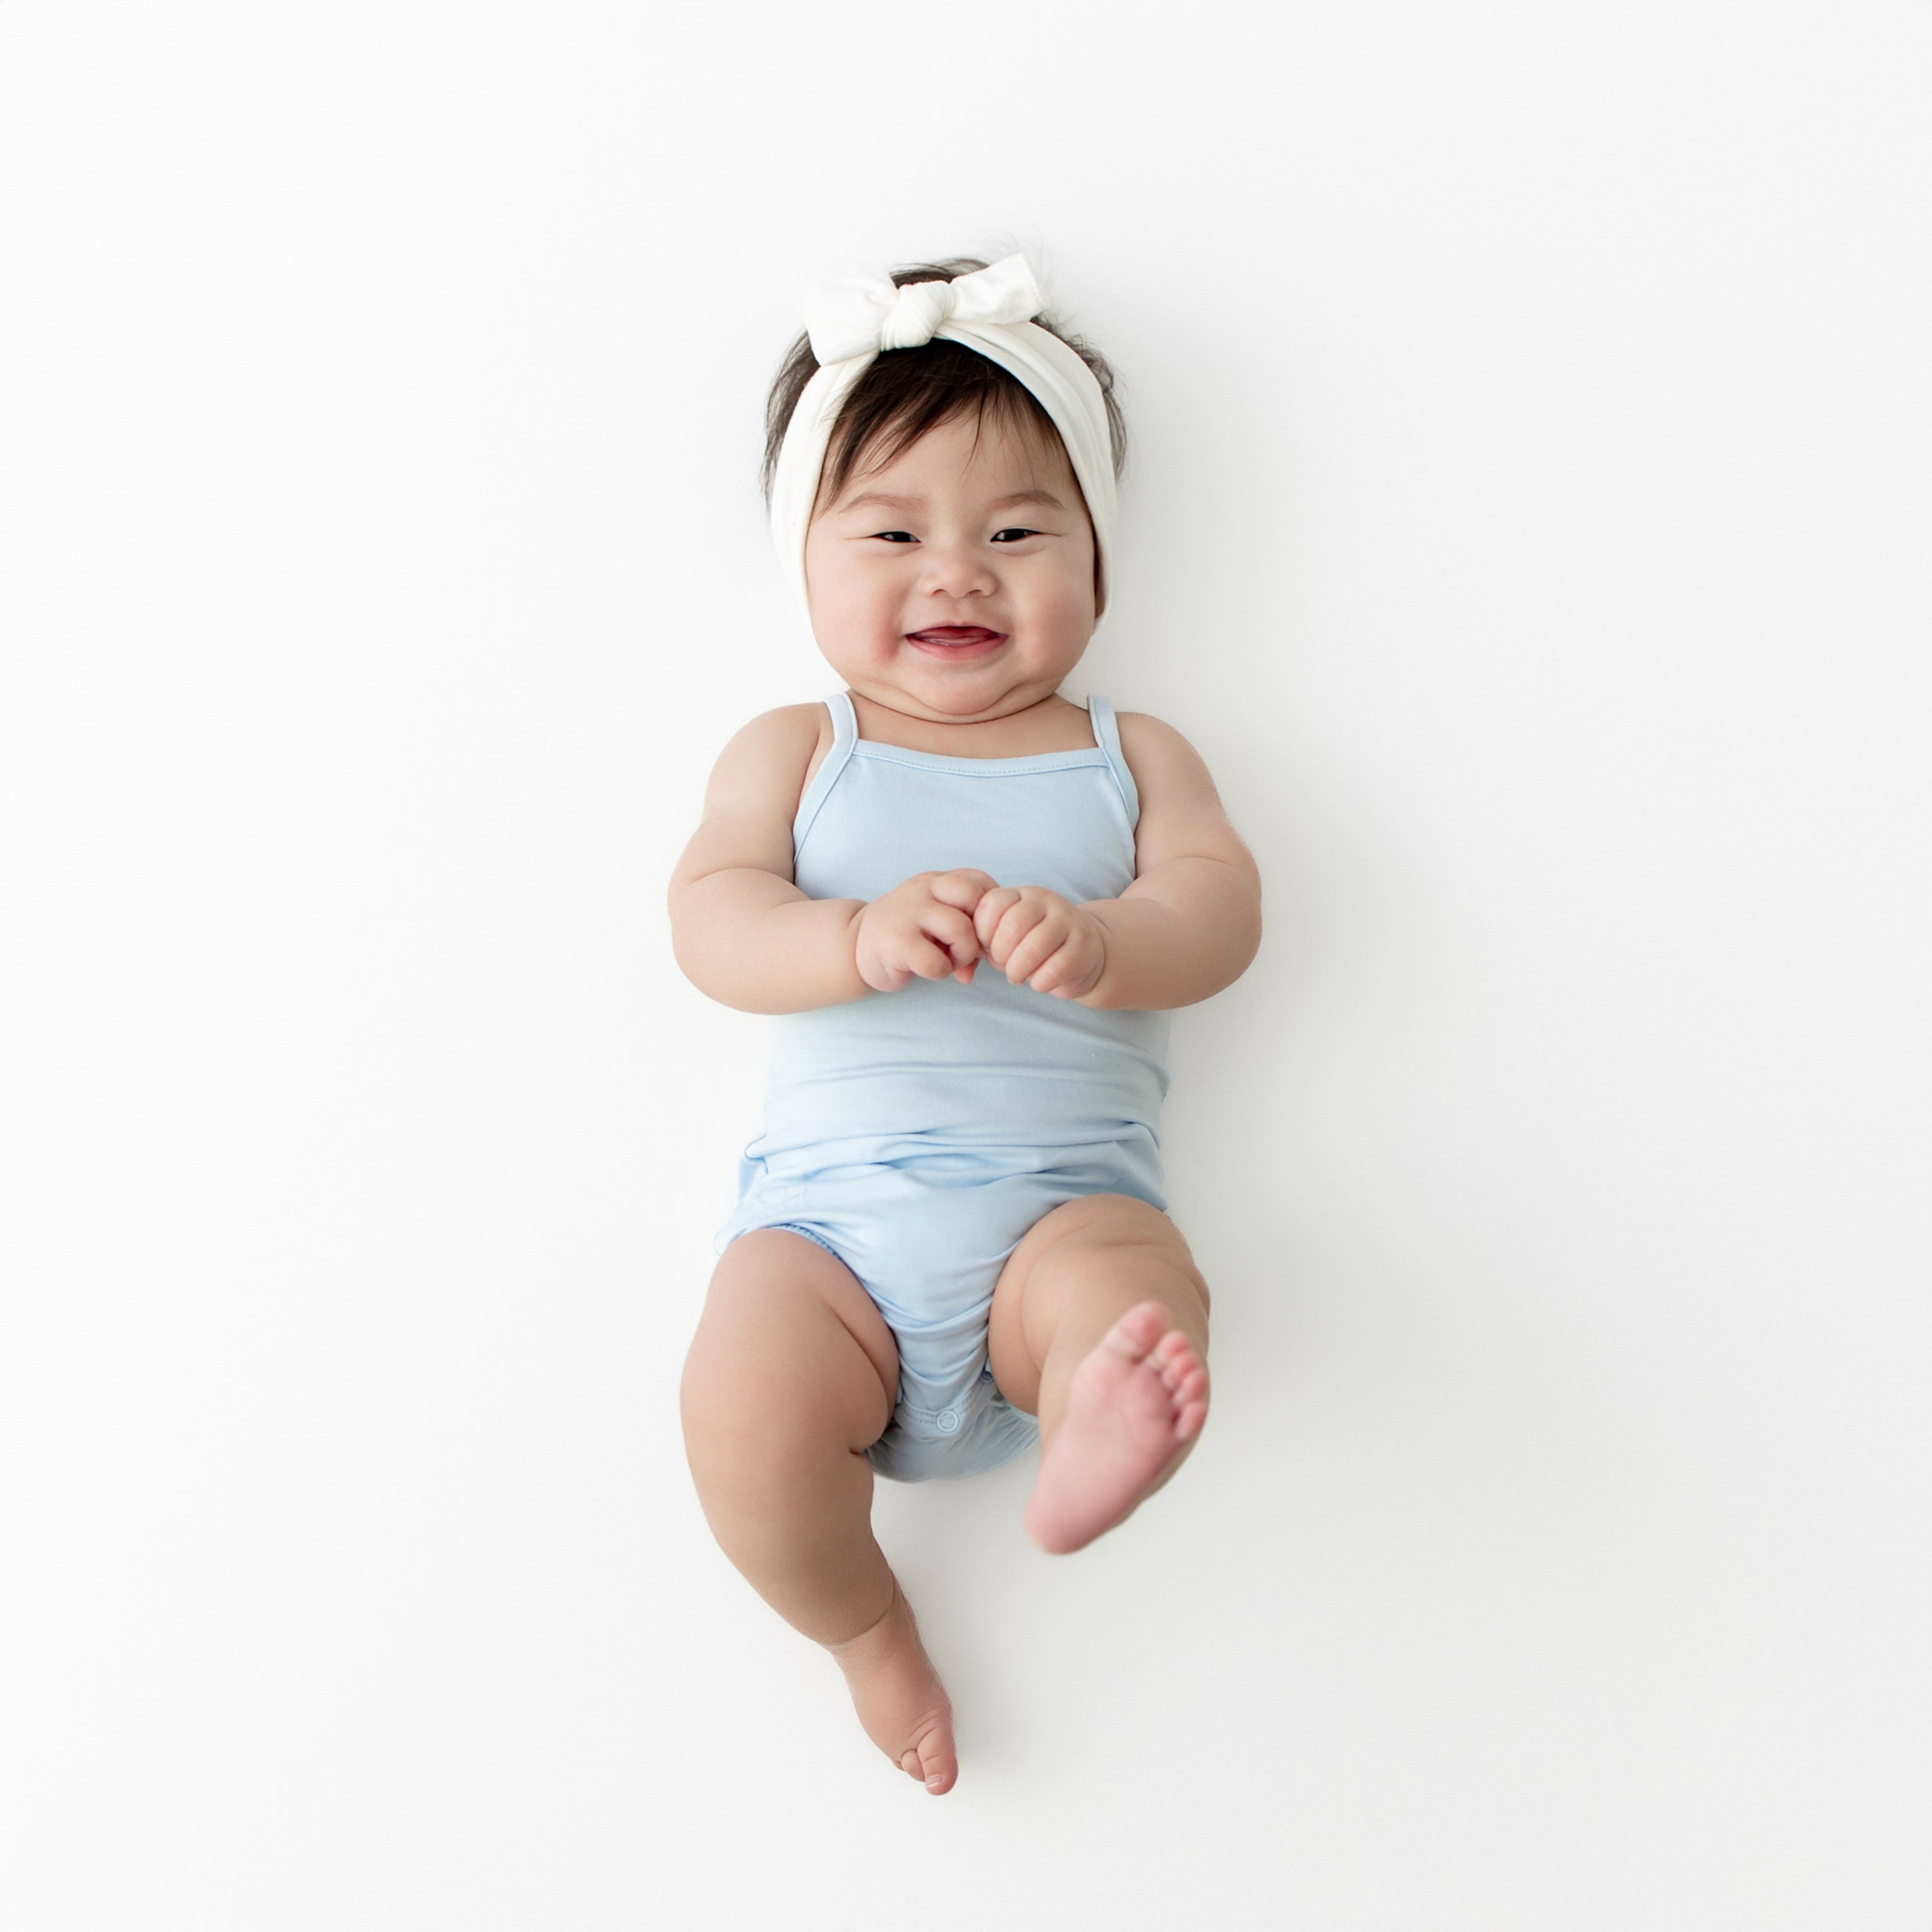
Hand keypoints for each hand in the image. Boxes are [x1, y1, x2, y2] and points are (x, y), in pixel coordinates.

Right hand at [852, 869, 998, 992]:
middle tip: (969, 948)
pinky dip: (940, 972)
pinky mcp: (897, 942)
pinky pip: (938, 962)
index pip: (980, 881)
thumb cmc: (905, 934)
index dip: (991, 911)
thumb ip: (968, 931)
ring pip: (961, 930)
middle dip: (982, 931)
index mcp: (936, 880)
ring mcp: (908, 913)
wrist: (854, 945)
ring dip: (962, 955)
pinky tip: (927, 969)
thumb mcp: (937, 922)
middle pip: (975, 898)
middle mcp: (923, 889)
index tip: (980, 931)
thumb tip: (991, 958)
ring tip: (947, 961)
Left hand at [972, 884, 1108, 1000]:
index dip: (982, 931)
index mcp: (1022, 895)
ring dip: (1018, 970)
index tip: (987, 947)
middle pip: (1014, 923)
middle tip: (1003, 964)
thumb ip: (984, 937)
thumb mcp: (1007, 935)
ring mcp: (1069, 922)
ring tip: (1017, 976)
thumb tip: (966, 947)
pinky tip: (1039, 983)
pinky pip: (1055, 969)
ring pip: (1035, 946)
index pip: (993, 902)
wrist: (1085, 954)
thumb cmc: (1035, 946)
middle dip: (1001, 952)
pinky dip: (1039, 983)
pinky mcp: (1084, 948)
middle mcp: (1047, 901)